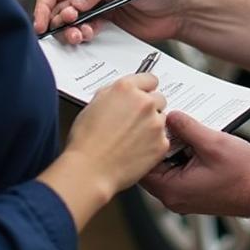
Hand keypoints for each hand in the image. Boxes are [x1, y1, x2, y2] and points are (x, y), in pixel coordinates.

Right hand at [33, 0, 188, 45]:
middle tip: (71, 29)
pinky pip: (87, 34)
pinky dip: (83, 38)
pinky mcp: (108, 28)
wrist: (180, 9)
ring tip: (81, 37)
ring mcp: (99, 11)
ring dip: (70, 32)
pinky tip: (90, 38)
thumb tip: (75, 2)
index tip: (42, 23)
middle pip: (59, 9)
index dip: (44, 5)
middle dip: (58, 22)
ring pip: (71, 25)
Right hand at [66, 73, 169, 193]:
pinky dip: (153, 144)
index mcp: (126, 89)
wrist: (90, 170)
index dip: (145, 88)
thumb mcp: (93, 104)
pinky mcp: (161, 144)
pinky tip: (137, 150)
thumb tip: (121, 92)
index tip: (145, 94)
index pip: (149, 79)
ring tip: (132, 138)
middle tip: (135, 121)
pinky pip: (163, 139)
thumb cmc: (86, 141)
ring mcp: (155, 123)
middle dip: (150, 107)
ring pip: (162, 119)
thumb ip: (112, 93)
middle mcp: (144, 103)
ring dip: (152, 125)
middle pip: (159, 98)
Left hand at [140, 112, 249, 218]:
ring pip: (168, 166)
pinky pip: (180, 170)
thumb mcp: (212, 143)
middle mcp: (174, 197)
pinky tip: (195, 139)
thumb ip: (188, 128)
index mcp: (172, 189)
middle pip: (153, 165)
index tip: (147, 122)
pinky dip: (184, 154)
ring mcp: (184, 196)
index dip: (144, 142)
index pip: (142, 165)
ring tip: (183, 126)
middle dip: (160, 142)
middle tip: (166, 119)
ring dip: (175, 147)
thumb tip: (170, 116)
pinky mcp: (194, 192)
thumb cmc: (243, 175)